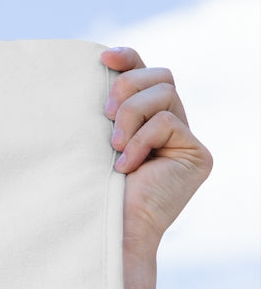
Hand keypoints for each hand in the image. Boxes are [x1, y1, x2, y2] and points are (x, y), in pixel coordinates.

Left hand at [101, 47, 212, 261]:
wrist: (107, 230)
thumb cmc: (91, 188)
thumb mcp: (94, 138)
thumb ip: (107, 107)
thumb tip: (100, 65)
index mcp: (145, 120)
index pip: (145, 74)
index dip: (129, 59)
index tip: (103, 58)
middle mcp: (171, 127)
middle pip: (160, 76)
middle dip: (128, 87)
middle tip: (104, 117)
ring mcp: (186, 141)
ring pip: (165, 93)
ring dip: (130, 115)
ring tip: (113, 146)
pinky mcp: (197, 156)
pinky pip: (167, 122)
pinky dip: (141, 139)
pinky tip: (127, 166)